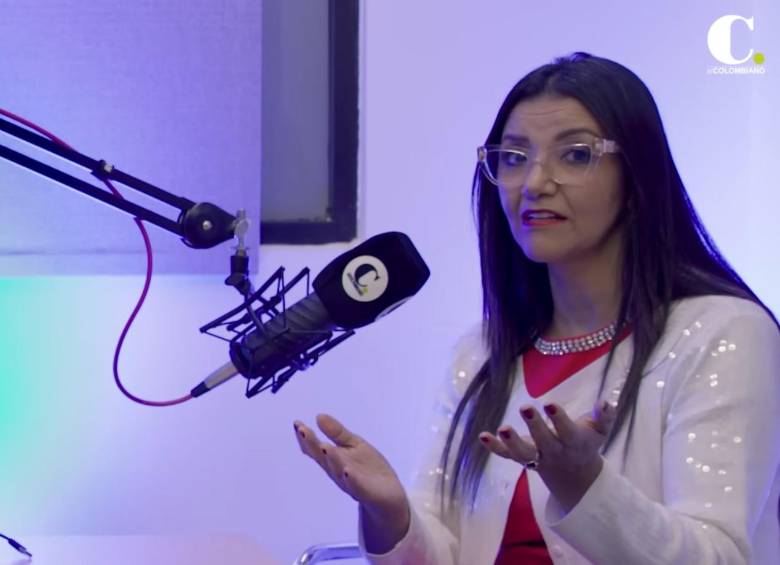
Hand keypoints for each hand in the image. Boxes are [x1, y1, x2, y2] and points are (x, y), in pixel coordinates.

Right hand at [294, 414, 409, 549]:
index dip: (306, 437)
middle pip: (322, 458)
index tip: (297, 423)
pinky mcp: (366, 493)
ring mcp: (350, 483)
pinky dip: (352, 479)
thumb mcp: (354, 445)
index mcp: (333, 460)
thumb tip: (318, 416)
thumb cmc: (369, 469)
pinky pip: (357, 487)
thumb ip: (337, 433)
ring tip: (324, 445)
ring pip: (338, 471)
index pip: (316, 448)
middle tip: (303, 430)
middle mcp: (337, 472)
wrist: (389, 496)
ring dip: (331, 459)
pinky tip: (347, 470)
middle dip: (312, 445)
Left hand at [479, 401, 615, 510]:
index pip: (567, 431)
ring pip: (522, 453)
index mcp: (572, 442)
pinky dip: (493, 447)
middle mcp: (553, 451)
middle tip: (525, 408)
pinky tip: (482, 436)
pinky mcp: (520, 458)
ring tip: (502, 428)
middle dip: (534, 426)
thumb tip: (606, 402)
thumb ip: (604, 417)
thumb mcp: (599, 432)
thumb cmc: (585, 443)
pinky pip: (505, 455)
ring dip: (511, 442)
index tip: (550, 404)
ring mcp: (536, 457)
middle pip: (543, 441)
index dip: (558, 418)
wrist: (573, 475)